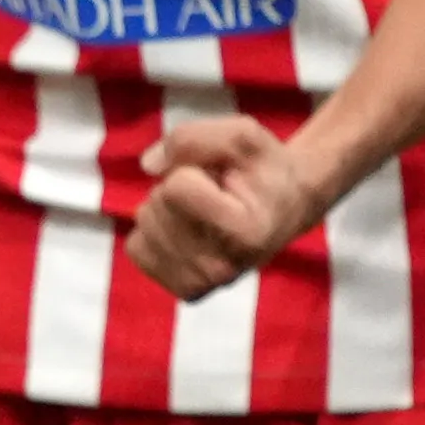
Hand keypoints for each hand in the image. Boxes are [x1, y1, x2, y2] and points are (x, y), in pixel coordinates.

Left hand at [125, 115, 328, 300]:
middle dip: (176, 188)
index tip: (223, 179)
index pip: (176, 188)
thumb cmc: (263, 169)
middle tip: (214, 194)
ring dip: (165, 209)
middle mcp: (223, 268)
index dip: (192, 170)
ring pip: (143, 226)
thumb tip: (148, 166)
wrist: (287, 207)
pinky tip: (185, 229)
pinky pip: (136, 249)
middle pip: (157, 206)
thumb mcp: (240, 134)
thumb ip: (192, 138)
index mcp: (245, 232)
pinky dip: (152, 232)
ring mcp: (202, 284)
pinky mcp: (184, 289)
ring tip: (203, 210)